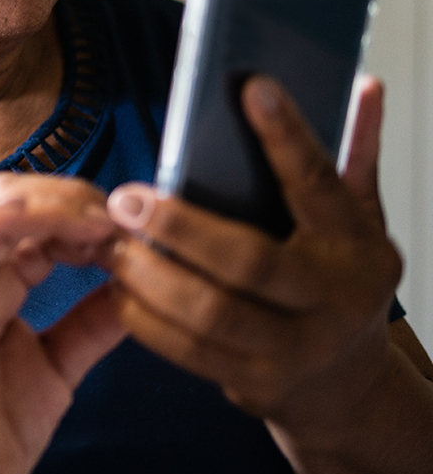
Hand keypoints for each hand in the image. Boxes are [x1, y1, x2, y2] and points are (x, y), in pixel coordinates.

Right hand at [0, 173, 125, 473]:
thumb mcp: (60, 367)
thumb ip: (91, 324)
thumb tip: (137, 285)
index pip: (36, 221)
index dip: (83, 211)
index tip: (129, 226)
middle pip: (10, 201)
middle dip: (67, 196)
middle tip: (119, 216)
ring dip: (41, 203)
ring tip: (93, 219)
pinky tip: (35, 226)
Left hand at [103, 75, 402, 440]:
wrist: (348, 387)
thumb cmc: (339, 284)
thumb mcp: (360, 220)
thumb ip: (352, 155)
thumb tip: (362, 86)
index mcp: (356, 249)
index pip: (319, 184)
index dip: (287, 136)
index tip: (251, 89)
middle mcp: (331, 300)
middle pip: (250, 261)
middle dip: (180, 228)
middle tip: (126, 198)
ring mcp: (295, 349)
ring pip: (211, 312)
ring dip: (150, 275)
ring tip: (111, 242)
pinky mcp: (256, 382)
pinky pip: (189, 350)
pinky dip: (146, 319)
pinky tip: (119, 286)